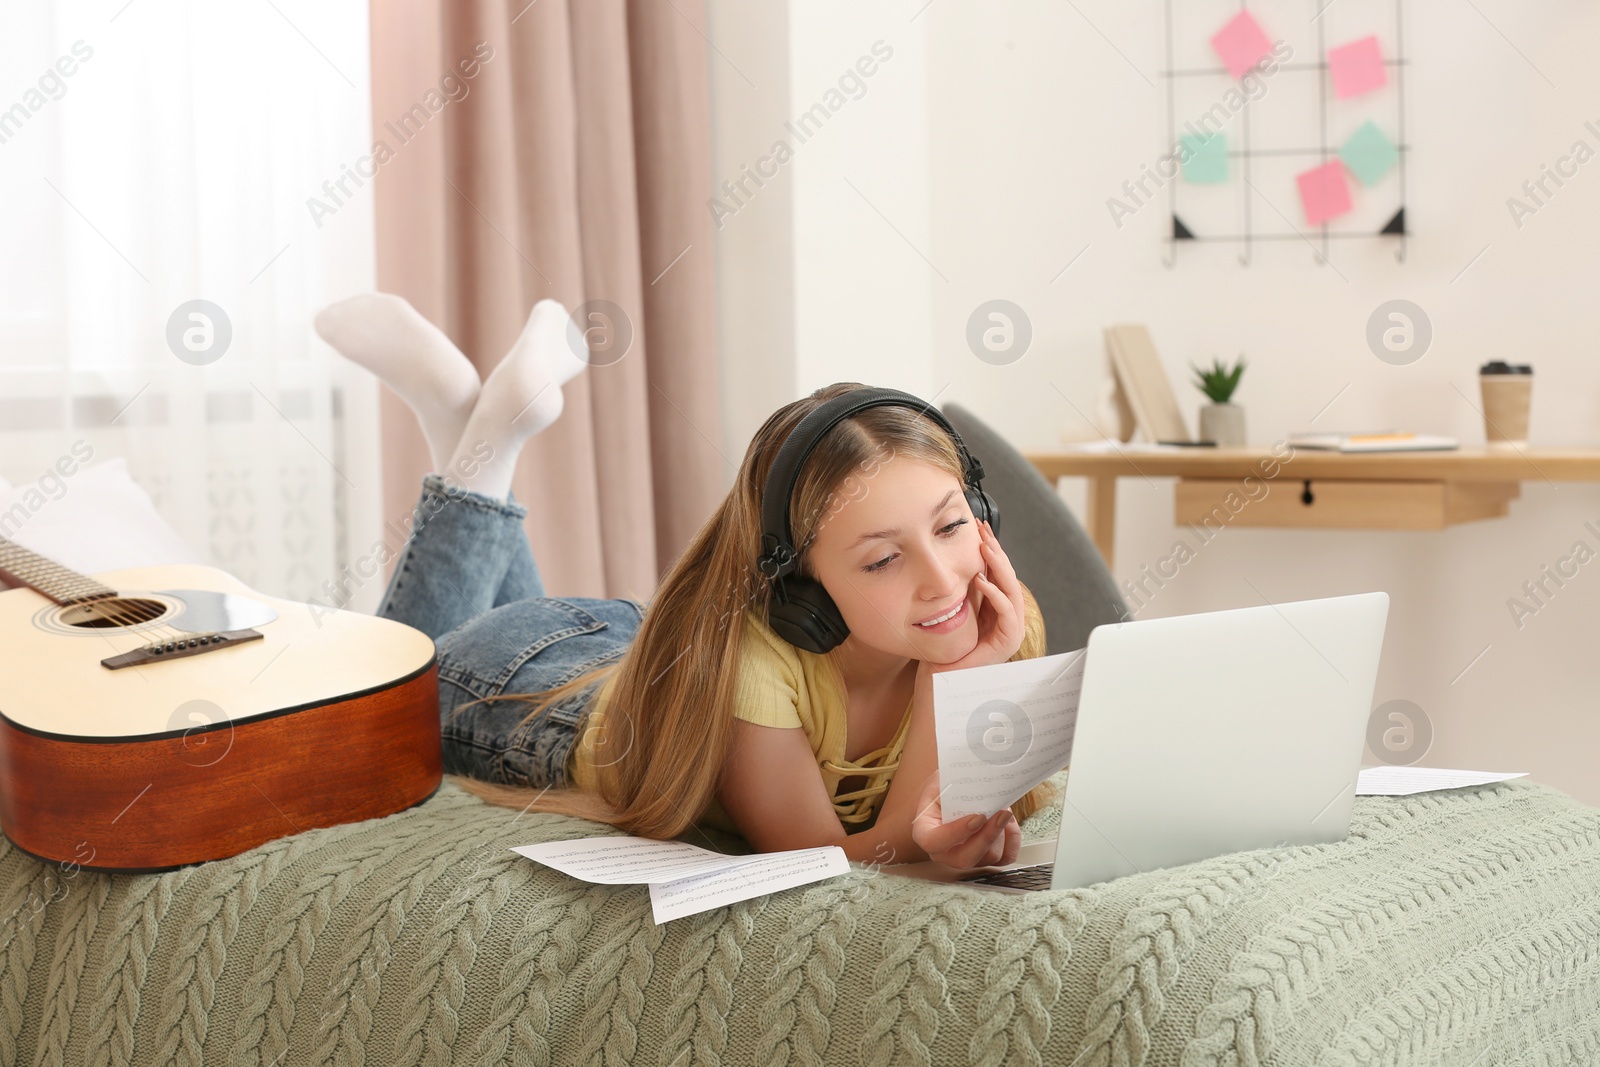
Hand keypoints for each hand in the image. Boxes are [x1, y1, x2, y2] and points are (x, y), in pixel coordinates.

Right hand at [910, 769, 1020, 868]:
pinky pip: (1005, 858)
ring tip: (1003, 809)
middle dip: (987, 837)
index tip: (979, 816)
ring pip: (989, 858)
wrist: (954, 792)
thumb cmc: (946, 786)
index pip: (934, 842)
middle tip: (1001, 814)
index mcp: (925, 832)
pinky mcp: (987, 858)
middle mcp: (944, 852)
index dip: (956, 833)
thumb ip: (955, 783)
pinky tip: (1009, 823)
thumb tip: (982, 780)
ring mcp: (966, 858)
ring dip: (1001, 832)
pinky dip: (1012, 840)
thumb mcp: (943, 779)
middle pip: (965, 859)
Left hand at [933, 518, 1025, 672]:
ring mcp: (1011, 630)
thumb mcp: (955, 608)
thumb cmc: (943, 647)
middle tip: (983, 531)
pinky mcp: (1008, 641)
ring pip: (1012, 590)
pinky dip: (995, 594)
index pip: (998, 574)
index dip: (991, 550)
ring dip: (998, 567)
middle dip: (996, 552)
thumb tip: (959, 557)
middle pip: (1008, 578)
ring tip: (985, 548)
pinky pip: (1007, 612)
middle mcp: (1008, 618)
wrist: (940, 679)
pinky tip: (981, 580)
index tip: (979, 529)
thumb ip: (963, 588)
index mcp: (997, 609)